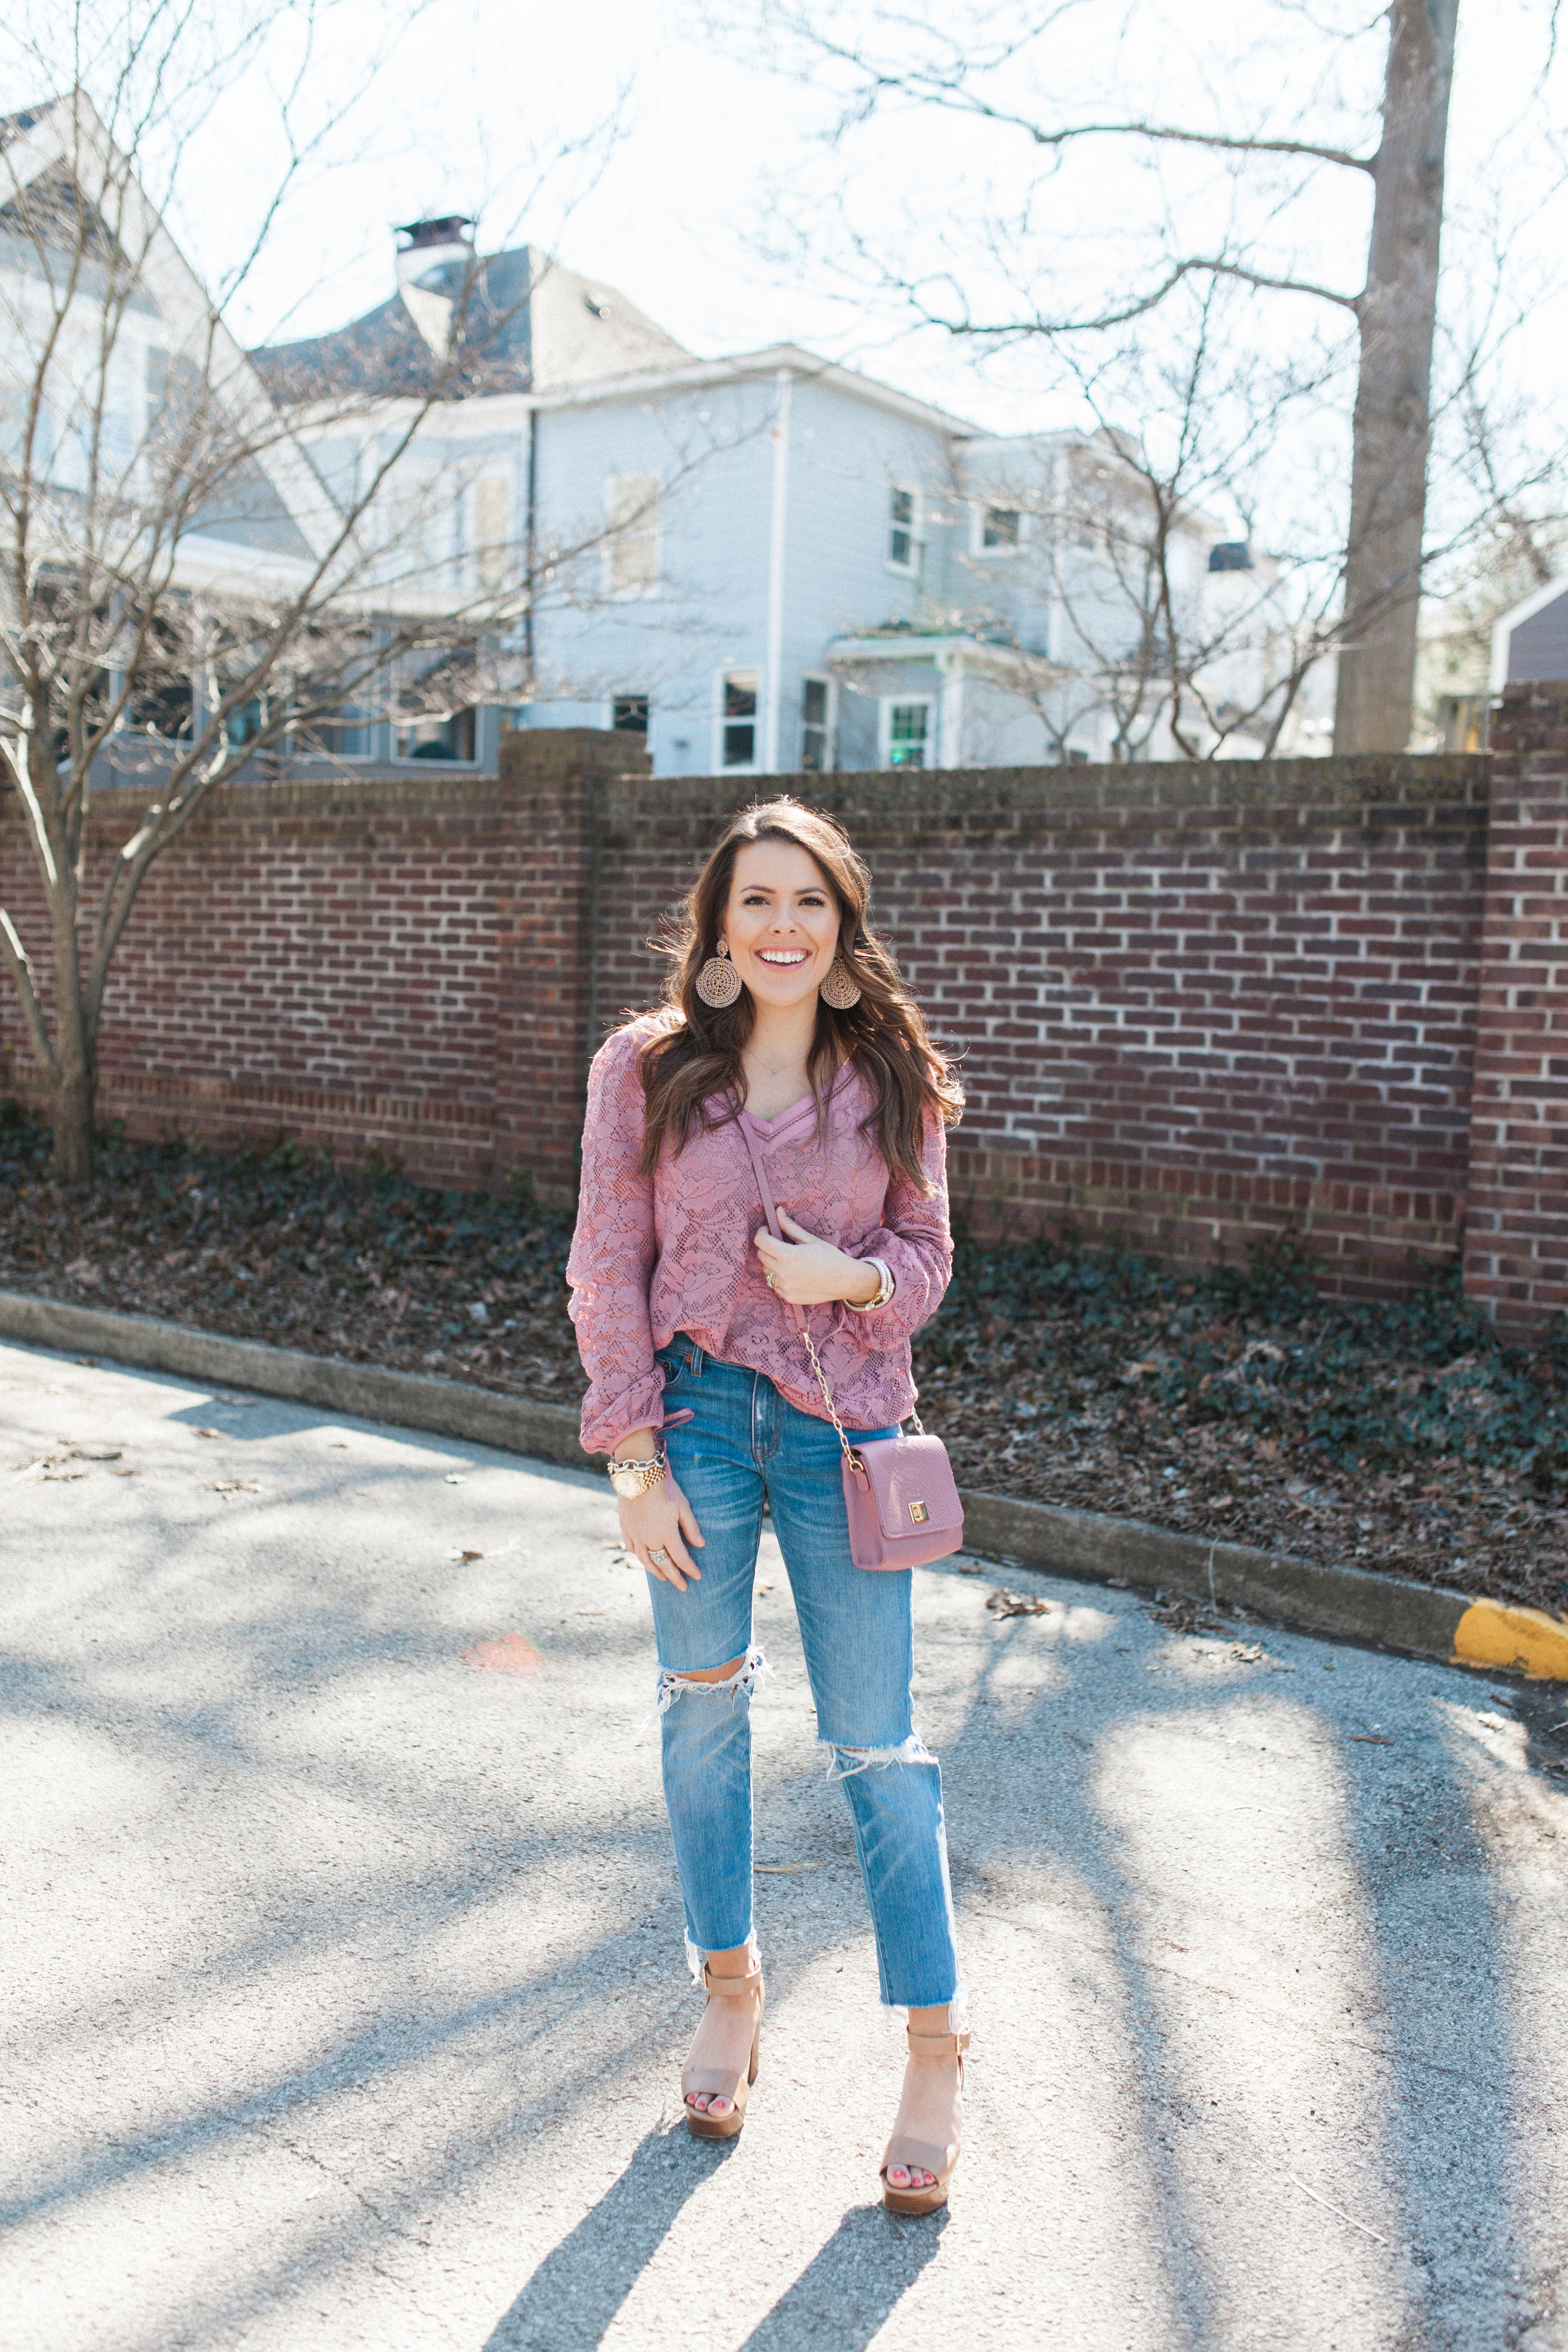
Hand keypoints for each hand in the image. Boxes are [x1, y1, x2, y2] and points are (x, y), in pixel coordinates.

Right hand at [619, 1468, 704, 1590]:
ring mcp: (635, 1534)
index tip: (697, 1576)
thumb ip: (690, 1527)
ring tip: (663, 1578)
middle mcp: (649, 1538)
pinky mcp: (625, 1527)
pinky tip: (643, 1558)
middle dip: (674, 1577)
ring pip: (645, 1559)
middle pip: (663, 1563)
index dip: (690, 1569)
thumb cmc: (664, 1488)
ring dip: (655, 1571)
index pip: (681, 1558)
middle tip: (682, 1587)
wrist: (637, 1475)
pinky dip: (638, 1555)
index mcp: (666, 1533)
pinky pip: (631, 1547)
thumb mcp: (683, 1505)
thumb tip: (701, 1545)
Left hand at [754, 1208, 879, 1306]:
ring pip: (766, 1271)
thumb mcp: (810, 1240)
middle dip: (767, 1247)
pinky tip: (794, 1274)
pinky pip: (774, 1284)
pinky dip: (779, 1278)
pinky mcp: (788, 1297)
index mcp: (788, 1256)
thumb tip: (778, 1211)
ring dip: (772, 1263)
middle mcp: (783, 1273)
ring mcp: (785, 1287)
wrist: (845, 1281)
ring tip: (789, 1260)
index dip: (762, 1232)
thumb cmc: (830, 1257)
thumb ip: (790, 1226)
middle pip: (761, 1256)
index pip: (761, 1241)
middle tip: (780, 1244)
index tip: (768, 1229)